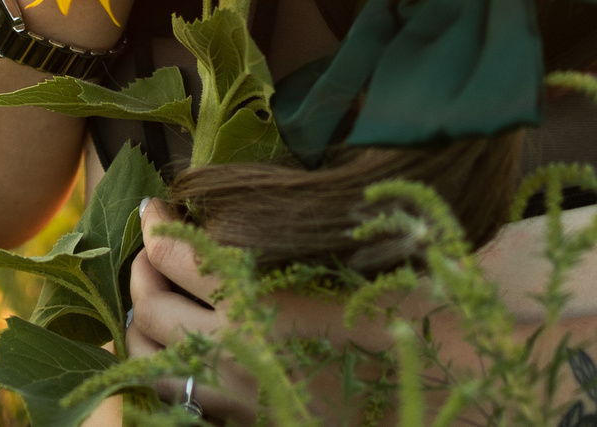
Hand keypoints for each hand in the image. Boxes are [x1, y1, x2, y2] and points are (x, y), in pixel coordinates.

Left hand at [127, 197, 394, 421]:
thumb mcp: (362, 248)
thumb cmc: (417, 306)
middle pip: (152, 309)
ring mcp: (242, 400)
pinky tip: (186, 353)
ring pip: (154, 366)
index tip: (156, 208)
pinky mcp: (254, 426)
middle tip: (153, 250)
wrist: (455, 379)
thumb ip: (302, 224)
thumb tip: (263, 193)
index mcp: (260, 302)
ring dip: (146, 327)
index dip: (157, 225)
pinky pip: (186, 404)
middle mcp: (238, 354)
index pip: (175, 256)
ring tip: (158, 301)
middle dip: (142, 272)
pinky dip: (170, 374)